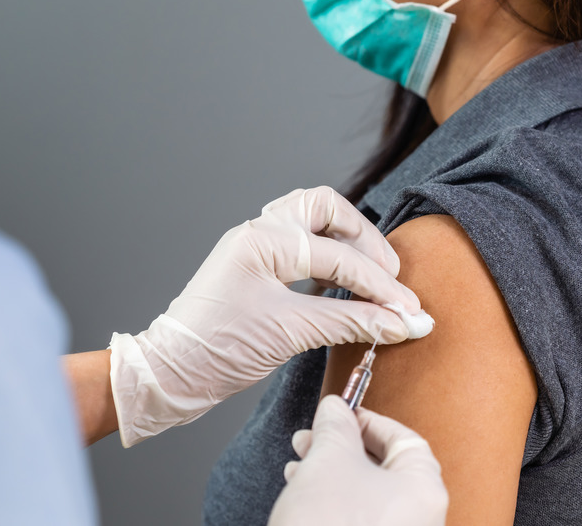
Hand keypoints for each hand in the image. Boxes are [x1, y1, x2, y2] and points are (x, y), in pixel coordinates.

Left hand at [109, 186, 433, 446]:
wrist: (171, 372)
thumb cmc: (216, 349)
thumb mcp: (290, 333)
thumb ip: (351, 323)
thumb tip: (401, 323)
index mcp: (262, 240)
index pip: (338, 256)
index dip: (380, 286)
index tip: (410, 312)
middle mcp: (258, 233)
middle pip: (326, 209)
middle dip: (364, 240)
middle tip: (390, 278)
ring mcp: (254, 247)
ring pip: (312, 221)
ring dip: (347, 243)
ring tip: (372, 278)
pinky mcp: (255, 268)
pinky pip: (301, 246)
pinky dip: (329, 260)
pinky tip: (344, 286)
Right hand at [269, 396, 447, 525]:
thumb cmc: (329, 525)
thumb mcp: (328, 460)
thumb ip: (336, 426)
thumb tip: (335, 408)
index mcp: (424, 491)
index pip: (405, 440)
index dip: (369, 420)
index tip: (340, 413)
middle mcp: (420, 518)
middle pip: (385, 468)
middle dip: (342, 447)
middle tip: (312, 437)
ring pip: (368, 495)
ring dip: (331, 473)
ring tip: (298, 464)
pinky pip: (360, 518)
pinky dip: (334, 501)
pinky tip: (303, 494)